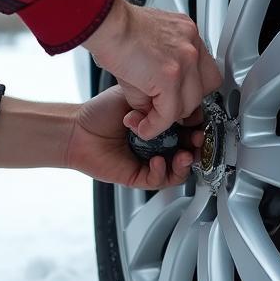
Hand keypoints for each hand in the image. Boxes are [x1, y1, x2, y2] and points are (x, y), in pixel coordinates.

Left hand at [66, 86, 195, 188]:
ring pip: (178, 170)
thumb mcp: (136, 100)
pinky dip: (162, 172)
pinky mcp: (139, 176)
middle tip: (196, 140)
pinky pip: (158, 180)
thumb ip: (158, 103)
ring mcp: (150, 161)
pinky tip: (158, 161)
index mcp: (160, 125)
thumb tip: (180, 105)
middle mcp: (158, 144)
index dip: (198, 128)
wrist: (78, 131)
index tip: (201, 123)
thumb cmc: (101, 113)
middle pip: (188, 151)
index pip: (188, 129)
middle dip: (196, 148)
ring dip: (184, 163)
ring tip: (182, 155)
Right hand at [84, 0, 221, 139]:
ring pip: (188, 105)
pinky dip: (155, 126)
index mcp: (187, 34)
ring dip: (166, 117)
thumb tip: (155, 108)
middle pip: (205, 88)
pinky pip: (168, 114)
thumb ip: (159, 78)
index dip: (190, 89)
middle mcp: (192, 45)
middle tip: (159, 109)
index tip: (176, 98)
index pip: (205, 70)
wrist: (105, 23)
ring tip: (146, 118)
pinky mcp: (171, 76)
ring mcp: (186, 60)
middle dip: (182, 104)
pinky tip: (143, 126)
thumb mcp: (146, 51)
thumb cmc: (115, 30)